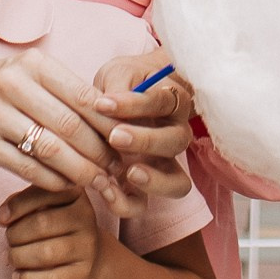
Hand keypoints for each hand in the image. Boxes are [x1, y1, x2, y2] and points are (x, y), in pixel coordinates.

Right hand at [0, 41, 139, 215]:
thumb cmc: (8, 84)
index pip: (83, 96)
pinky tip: (69, 184)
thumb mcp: (37, 74)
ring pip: (49, 149)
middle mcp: (12, 85)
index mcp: (35, 64)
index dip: (109, 123)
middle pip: (69, 125)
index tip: (127, 140)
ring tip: (99, 181)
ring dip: (80, 170)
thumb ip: (71, 94)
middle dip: (99, 151)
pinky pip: (26, 167)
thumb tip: (118, 122)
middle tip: (118, 169)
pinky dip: (53, 179)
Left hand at [0, 180, 103, 278]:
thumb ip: (22, 202)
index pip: (43, 194)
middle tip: (9, 240)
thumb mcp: (43, 205)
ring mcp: (88, 246)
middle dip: (15, 234)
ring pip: (46, 253)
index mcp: (74, 193)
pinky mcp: (83, 273)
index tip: (1, 218)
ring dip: (18, 257)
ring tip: (10, 258)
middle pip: (42, 224)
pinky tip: (18, 276)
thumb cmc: (55, 225)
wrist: (87, 254)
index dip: (17, 206)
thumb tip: (3, 215)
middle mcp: (85, 217)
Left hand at [89, 51, 196, 199]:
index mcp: (173, 101)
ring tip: (129, 173)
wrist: (127, 94)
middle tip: (115, 137)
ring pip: (177, 181)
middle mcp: (176, 133)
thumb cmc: (124, 82)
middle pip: (176, 141)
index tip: (103, 103)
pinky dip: (128, 202)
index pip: (161, 102)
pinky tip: (106, 191)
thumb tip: (106, 106)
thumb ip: (115, 87)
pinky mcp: (146, 186)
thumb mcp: (118, 74)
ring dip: (154, 180)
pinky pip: (146, 204)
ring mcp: (165, 164)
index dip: (134, 104)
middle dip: (146, 141)